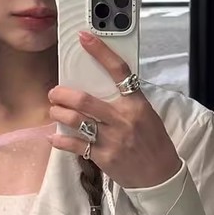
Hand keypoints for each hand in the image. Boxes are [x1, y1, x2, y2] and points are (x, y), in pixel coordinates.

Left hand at [46, 31, 182, 191]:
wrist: (159, 176)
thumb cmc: (153, 143)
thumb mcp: (146, 115)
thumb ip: (126, 101)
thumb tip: (102, 86)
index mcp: (135, 104)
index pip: (118, 71)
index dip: (100, 52)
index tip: (85, 39)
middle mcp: (122, 119)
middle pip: (84, 100)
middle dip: (63, 94)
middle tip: (55, 93)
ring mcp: (111, 139)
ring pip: (76, 121)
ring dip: (59, 114)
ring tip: (54, 111)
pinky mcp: (103, 157)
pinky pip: (75, 145)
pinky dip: (61, 140)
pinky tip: (54, 136)